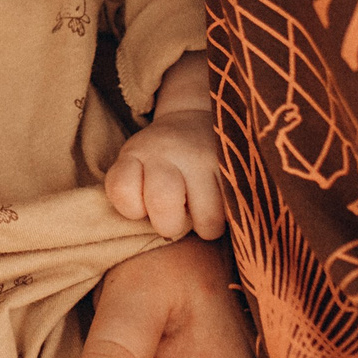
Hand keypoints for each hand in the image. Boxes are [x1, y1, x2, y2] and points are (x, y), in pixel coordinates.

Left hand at [106, 108, 227, 239]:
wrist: (194, 121)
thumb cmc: (158, 160)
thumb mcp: (134, 166)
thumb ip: (130, 196)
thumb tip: (154, 236)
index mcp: (137, 153)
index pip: (122, 189)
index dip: (132, 208)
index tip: (142, 205)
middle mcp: (168, 151)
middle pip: (163, 204)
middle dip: (169, 224)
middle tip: (176, 216)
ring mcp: (203, 157)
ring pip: (208, 219)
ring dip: (206, 225)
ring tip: (202, 210)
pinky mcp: (234, 166)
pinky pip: (234, 212)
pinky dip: (229, 217)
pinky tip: (222, 204)